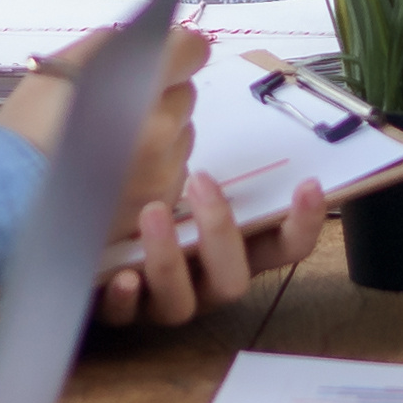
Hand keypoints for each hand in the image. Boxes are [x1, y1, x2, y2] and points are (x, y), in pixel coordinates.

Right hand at [0, 26, 209, 199]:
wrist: (3, 197)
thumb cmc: (28, 127)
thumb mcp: (63, 65)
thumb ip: (116, 44)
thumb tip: (158, 37)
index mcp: (136, 86)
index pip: (192, 51)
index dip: (177, 50)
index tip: (164, 55)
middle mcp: (160, 130)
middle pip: (185, 94)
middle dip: (161, 94)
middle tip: (118, 104)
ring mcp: (163, 172)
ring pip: (182, 136)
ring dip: (161, 132)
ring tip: (114, 142)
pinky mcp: (159, 203)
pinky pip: (174, 172)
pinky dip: (156, 168)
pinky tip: (118, 170)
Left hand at [96, 167, 329, 325]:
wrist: (93, 248)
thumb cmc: (148, 210)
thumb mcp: (181, 185)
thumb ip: (204, 163)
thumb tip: (202, 84)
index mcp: (231, 252)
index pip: (284, 248)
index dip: (304, 224)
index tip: (309, 185)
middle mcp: (204, 283)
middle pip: (234, 280)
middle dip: (221, 232)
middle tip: (201, 180)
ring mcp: (163, 303)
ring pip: (182, 302)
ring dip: (170, 259)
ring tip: (153, 212)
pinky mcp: (121, 315)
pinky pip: (127, 317)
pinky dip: (127, 300)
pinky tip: (123, 277)